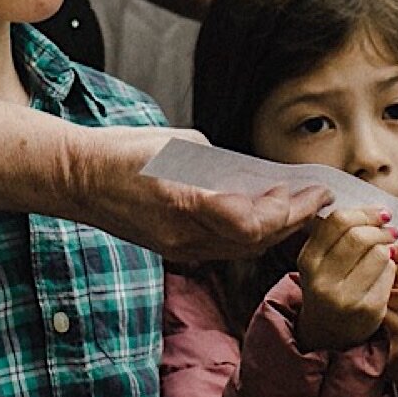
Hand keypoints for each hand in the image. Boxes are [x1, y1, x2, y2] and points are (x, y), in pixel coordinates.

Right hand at [67, 128, 327, 264]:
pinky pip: (222, 248)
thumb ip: (218, 164)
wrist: (76, 179)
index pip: (255, 223)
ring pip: (242, 250)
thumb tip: (249, 174)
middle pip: (256, 243)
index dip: (292, 211)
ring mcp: (178, 248)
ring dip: (275, 231)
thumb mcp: (178, 145)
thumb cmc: (123, 151)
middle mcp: (185, 236)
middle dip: (294, 222)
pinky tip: (262, 213)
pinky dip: (249, 234)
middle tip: (320, 199)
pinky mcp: (173, 250)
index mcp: (187, 204)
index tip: (317, 191)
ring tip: (299, 206)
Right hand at [296, 207, 397, 351]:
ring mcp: (344, 297)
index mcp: (308, 260)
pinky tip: (387, 274)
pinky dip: (393, 269)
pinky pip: (389, 275)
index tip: (379, 214)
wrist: (328, 334)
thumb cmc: (329, 288)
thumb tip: (375, 212)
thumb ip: (337, 235)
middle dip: (380, 229)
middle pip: (359, 236)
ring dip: (389, 249)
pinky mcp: (368, 310)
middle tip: (391, 231)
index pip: (338, 221)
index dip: (364, 212)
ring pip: (379, 254)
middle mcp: (322, 279)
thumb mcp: (320, 262)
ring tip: (388, 253)